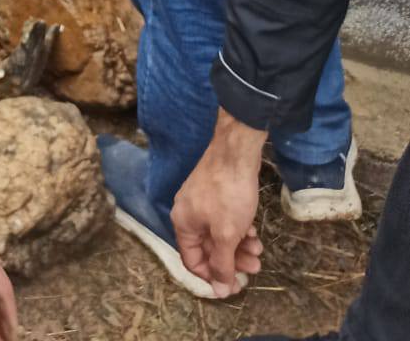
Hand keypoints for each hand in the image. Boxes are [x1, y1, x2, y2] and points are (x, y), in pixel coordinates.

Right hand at [172, 113, 265, 298]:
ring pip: (219, 234)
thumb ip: (222, 265)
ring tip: (259, 249)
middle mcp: (188, 213)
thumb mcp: (226, 235)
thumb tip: (219, 292)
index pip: (192, 261)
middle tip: (255, 267)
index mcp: (183, 224)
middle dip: (232, 260)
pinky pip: (224, 220)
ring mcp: (202, 201)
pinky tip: (253, 231)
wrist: (236, 152)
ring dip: (239, 246)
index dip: (213, 277)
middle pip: (208, 248)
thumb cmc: (227, 195)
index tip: (235, 285)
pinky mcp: (215, 192)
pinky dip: (238, 229)